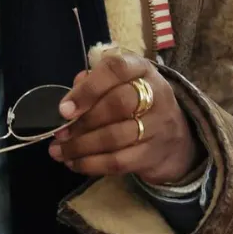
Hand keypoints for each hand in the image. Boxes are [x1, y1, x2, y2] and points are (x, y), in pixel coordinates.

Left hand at [48, 53, 202, 184]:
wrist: (173, 136)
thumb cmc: (134, 102)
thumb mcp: (118, 83)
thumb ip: (91, 84)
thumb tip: (68, 100)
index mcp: (141, 69)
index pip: (117, 69)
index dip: (88, 88)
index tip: (64, 108)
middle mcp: (155, 93)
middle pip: (118, 104)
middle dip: (83, 120)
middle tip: (60, 132)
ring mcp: (158, 126)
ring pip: (115, 136)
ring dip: (80, 146)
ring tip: (59, 151)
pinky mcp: (153, 154)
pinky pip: (118, 161)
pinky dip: (91, 164)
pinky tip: (74, 163)